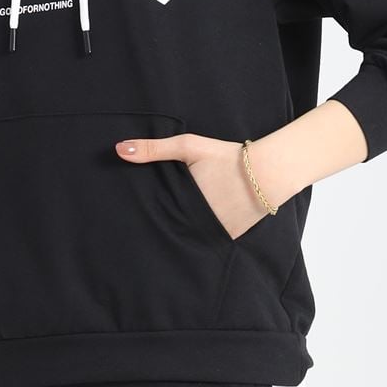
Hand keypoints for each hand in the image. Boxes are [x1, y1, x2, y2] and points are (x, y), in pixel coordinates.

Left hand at [115, 133, 271, 239]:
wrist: (268, 172)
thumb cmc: (226, 157)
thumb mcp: (188, 147)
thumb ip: (153, 149)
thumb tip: (118, 149)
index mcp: (182, 203)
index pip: (155, 215)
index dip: (145, 216)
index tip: (133, 218)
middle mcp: (195, 223)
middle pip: (170, 227)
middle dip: (161, 225)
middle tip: (143, 230)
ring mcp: (211, 234)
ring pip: (188, 236)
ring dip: (181, 233)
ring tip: (169, 231)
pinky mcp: (226, 239)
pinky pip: (207, 239)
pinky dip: (201, 235)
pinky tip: (194, 232)